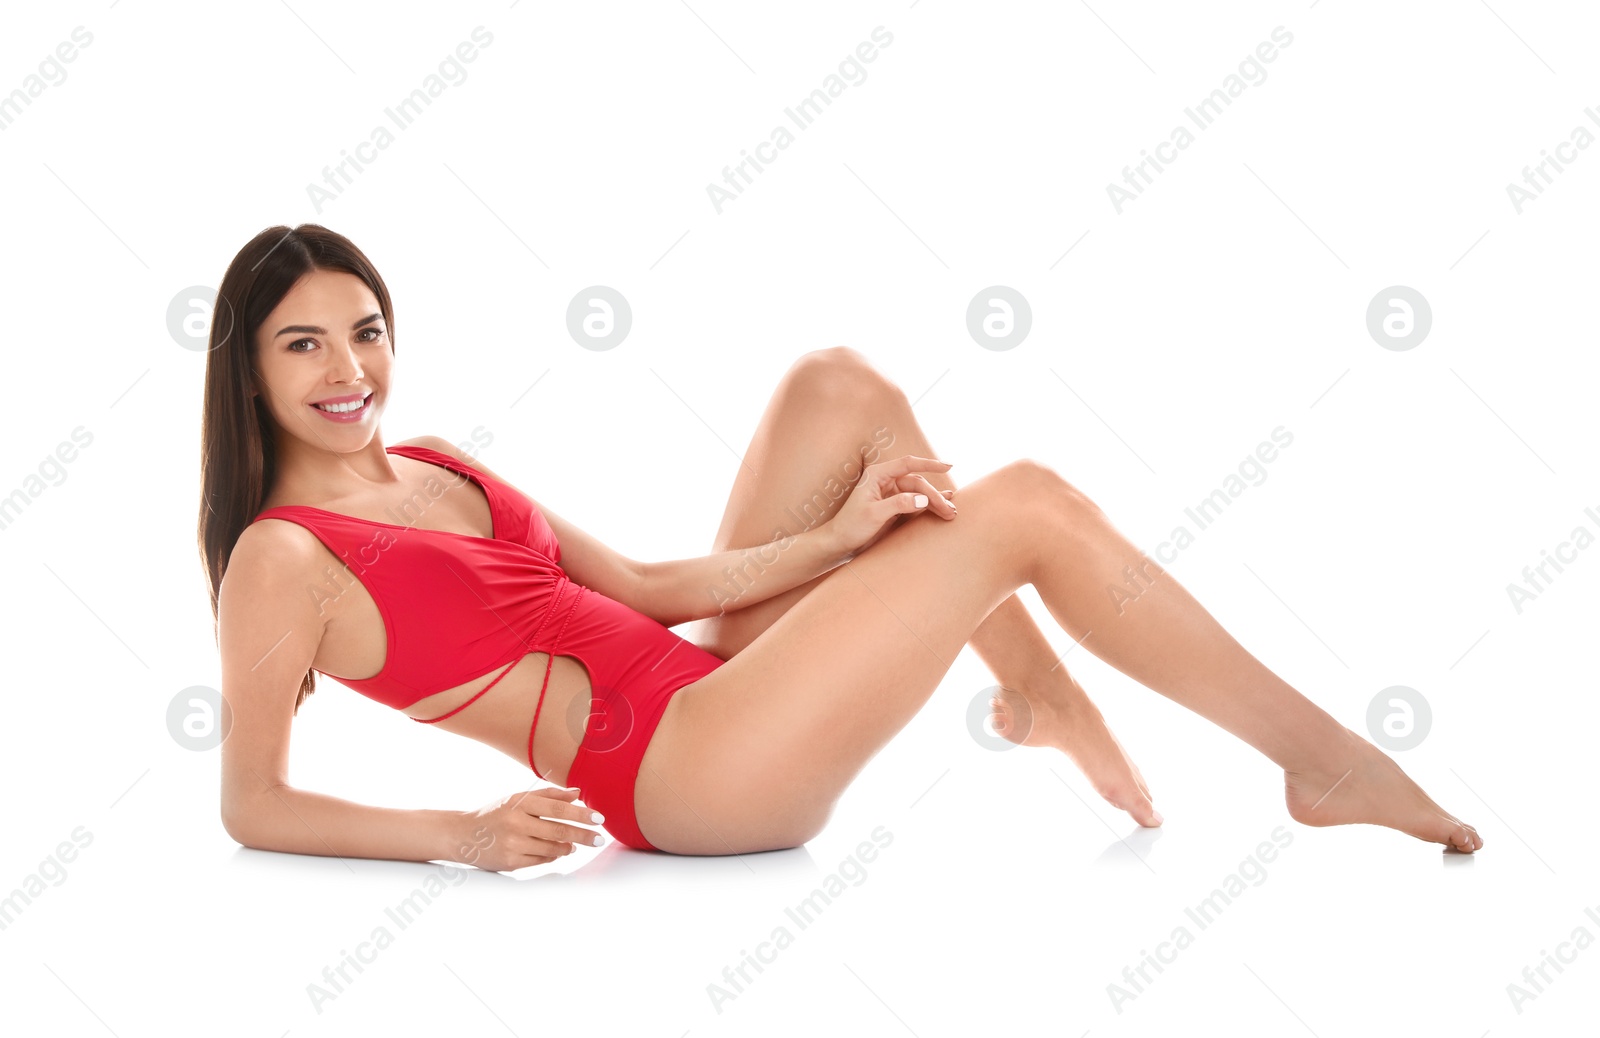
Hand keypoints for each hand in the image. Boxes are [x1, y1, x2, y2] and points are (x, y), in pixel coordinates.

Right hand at [457, 786, 604, 871]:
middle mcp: (516, 823)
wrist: (464, 835)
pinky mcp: (510, 862)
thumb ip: (549, 795)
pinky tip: (557, 851)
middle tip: (599, 838)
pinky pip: (542, 860)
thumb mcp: (519, 799)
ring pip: (553, 848)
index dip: (581, 814)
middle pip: (559, 830)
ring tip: (575, 844)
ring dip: (569, 847)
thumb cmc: (496, 814)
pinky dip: (553, 855)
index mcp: (520, 803)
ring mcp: (513, 844)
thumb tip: (578, 793)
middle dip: (584, 835)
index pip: (557, 808)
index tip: (599, 818)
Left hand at [825, 454, 955, 557]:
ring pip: (919, 493)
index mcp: (878, 475)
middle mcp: (885, 480)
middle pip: (917, 483)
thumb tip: (923, 499)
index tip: (948, 466)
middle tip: (949, 511)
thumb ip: (899, 504)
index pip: (908, 464)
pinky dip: (929, 505)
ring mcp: (890, 493)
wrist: (839, 542)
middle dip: (934, 495)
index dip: (929, 464)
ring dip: (934, 502)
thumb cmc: (851, 526)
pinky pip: (915, 503)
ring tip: (950, 513)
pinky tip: (942, 506)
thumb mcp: (874, 514)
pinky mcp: (894, 506)